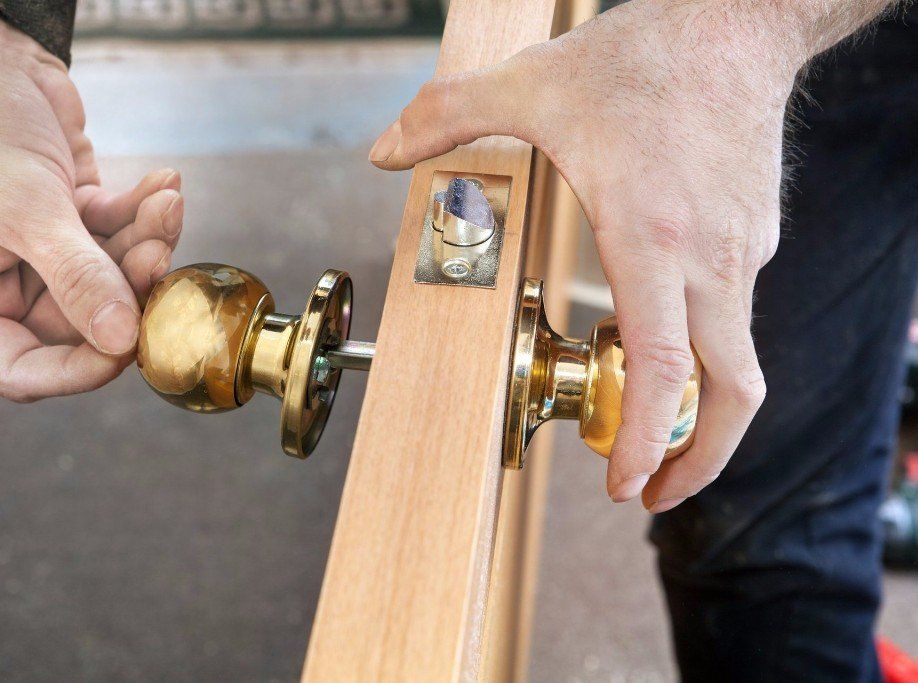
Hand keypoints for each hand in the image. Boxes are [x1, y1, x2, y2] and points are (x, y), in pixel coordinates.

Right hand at [0, 24, 183, 401]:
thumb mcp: (25, 208)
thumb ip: (76, 276)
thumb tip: (121, 341)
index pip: (25, 369)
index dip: (78, 371)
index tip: (129, 348)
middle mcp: (9, 284)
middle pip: (87, 320)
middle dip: (131, 287)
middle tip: (157, 254)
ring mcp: (45, 254)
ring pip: (113, 275)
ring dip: (148, 242)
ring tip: (165, 207)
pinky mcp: (75, 219)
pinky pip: (119, 231)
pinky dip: (145, 212)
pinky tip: (165, 185)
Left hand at [368, 1, 810, 510]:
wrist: (740, 23)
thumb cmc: (647, 58)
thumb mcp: (535, 84)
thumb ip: (450, 116)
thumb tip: (386, 150)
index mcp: (651, 237)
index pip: (663, 369)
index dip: (645, 440)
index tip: (626, 485)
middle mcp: (707, 260)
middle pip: (729, 393)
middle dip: (695, 460)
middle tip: (650, 491)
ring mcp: (741, 253)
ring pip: (734, 361)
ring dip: (693, 410)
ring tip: (642, 430)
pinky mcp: (752, 240)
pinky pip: (731, 318)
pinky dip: (698, 353)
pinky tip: (654, 340)